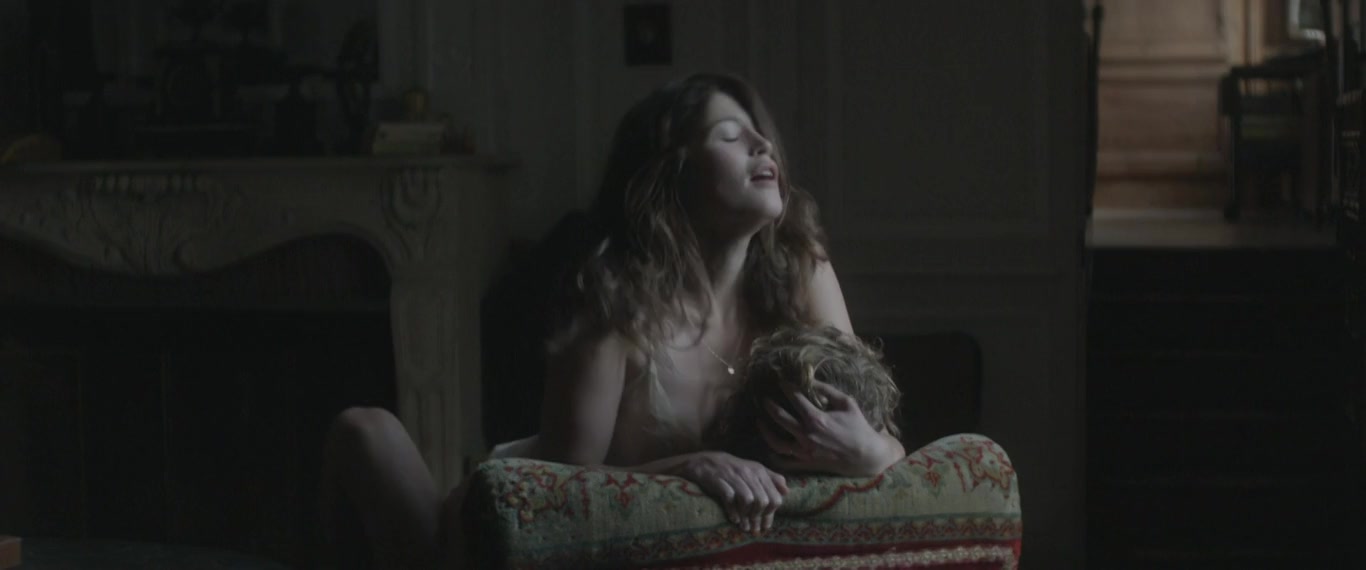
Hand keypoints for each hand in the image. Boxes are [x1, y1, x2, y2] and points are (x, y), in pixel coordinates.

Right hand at [674, 451, 786, 532]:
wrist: (707, 462)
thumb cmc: (734, 470)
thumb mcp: (755, 470)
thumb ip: (772, 479)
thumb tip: (787, 491)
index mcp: (759, 471)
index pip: (774, 497)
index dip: (771, 514)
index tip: (765, 523)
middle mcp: (748, 473)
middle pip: (762, 501)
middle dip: (758, 518)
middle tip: (753, 527)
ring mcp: (733, 476)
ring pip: (748, 500)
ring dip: (746, 516)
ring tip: (744, 526)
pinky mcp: (719, 481)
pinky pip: (730, 498)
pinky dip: (732, 511)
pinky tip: (734, 519)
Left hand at [760, 378, 897, 476]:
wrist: (866, 455)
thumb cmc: (858, 426)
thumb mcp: (847, 403)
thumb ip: (828, 390)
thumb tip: (811, 379)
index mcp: (817, 419)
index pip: (795, 399)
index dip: (787, 388)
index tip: (781, 382)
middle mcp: (807, 435)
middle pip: (781, 418)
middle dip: (770, 406)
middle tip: (764, 399)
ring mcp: (805, 451)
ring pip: (776, 442)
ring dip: (765, 431)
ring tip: (759, 421)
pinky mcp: (806, 463)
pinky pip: (784, 461)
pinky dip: (774, 455)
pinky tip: (767, 446)